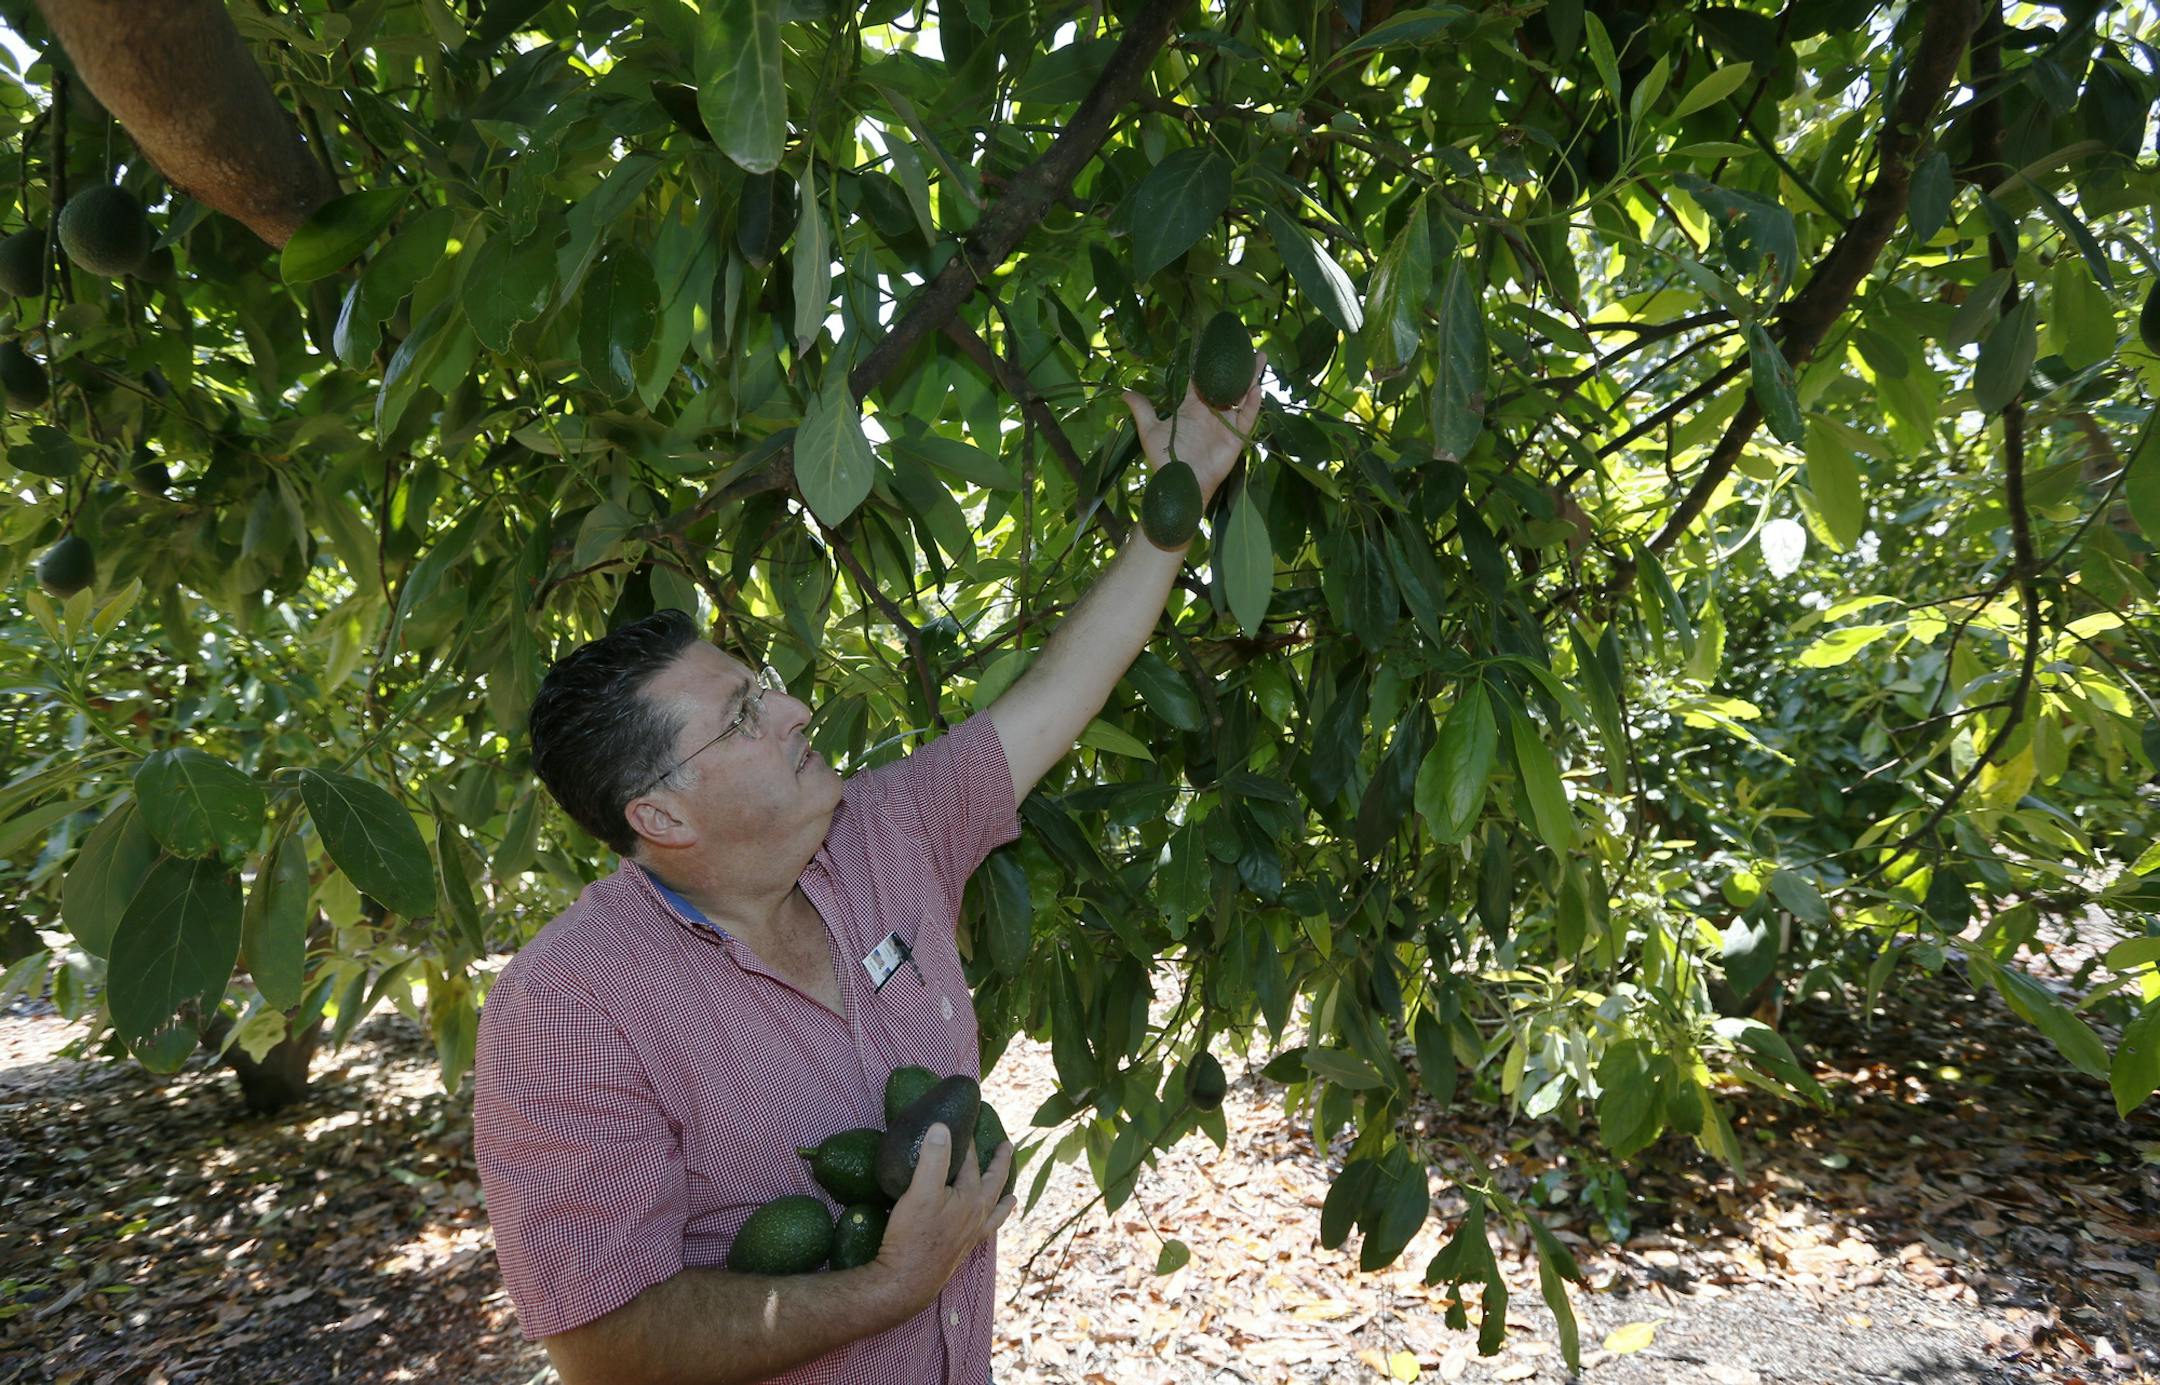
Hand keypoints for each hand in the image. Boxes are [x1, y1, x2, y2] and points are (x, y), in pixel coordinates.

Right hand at [867, 1123, 1014, 1316]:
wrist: (908, 1280)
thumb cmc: (914, 1235)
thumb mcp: (921, 1190)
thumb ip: (934, 1158)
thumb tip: (942, 1127)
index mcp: (970, 1197)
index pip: (970, 1162)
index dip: (966, 1142)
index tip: (964, 1124)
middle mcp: (977, 1214)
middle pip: (993, 1183)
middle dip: (1000, 1163)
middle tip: (1007, 1147)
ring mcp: (973, 1233)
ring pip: (995, 1210)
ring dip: (1003, 1197)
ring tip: (1011, 1195)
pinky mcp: (964, 1249)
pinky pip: (986, 1232)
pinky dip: (992, 1225)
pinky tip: (986, 1227)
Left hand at [1119, 350, 1266, 503]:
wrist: (1182, 483)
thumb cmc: (1165, 459)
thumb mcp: (1150, 430)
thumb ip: (1142, 410)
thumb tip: (1123, 392)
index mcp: (1192, 406)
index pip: (1202, 380)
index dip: (1209, 363)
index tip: (1216, 345)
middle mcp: (1211, 411)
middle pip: (1227, 383)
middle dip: (1238, 366)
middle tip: (1247, 346)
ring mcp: (1225, 423)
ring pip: (1241, 395)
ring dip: (1251, 378)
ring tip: (1261, 357)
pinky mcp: (1236, 437)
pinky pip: (1247, 417)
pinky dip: (1253, 404)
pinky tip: (1257, 388)